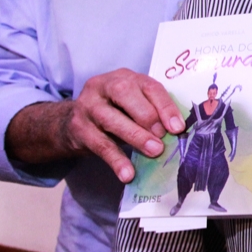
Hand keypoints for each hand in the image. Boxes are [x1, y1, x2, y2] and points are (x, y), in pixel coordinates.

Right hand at [5, 68, 184, 182]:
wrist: (73, 120)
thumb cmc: (115, 111)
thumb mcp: (134, 104)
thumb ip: (152, 111)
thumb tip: (176, 132)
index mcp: (125, 77)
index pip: (149, 86)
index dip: (165, 106)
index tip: (178, 127)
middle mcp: (104, 86)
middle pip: (125, 94)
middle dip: (148, 117)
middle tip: (163, 137)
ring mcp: (88, 105)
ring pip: (112, 119)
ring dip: (136, 137)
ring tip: (154, 152)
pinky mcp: (79, 128)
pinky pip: (100, 145)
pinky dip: (116, 160)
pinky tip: (128, 173)